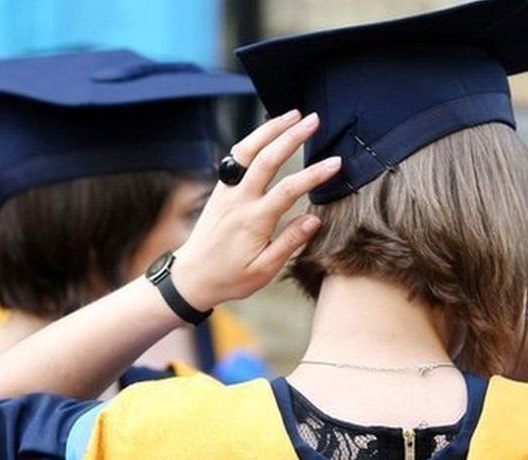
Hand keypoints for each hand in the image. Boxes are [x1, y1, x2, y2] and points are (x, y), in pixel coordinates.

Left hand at [172, 110, 340, 309]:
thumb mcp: (264, 270)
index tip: (335, 163)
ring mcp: (227, 191)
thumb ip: (289, 242)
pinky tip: (269, 131)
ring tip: (293, 114)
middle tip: (315, 120)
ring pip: (248, 150)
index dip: (314, 174)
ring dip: (271, 129)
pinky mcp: (221, 189)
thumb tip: (314, 219)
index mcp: (254, 221)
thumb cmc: (230, 277)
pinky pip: (237, 157)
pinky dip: (254, 139)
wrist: (191, 276)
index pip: (289, 190)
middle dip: (292, 136)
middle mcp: (239, 200)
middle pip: (267, 158)